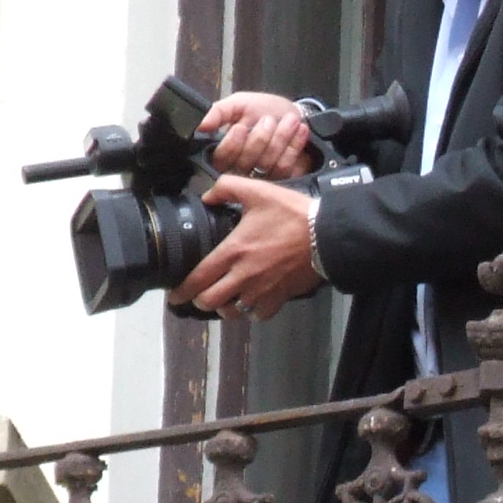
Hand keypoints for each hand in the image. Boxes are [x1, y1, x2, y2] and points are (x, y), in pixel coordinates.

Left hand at [178, 177, 322, 321]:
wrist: (326, 233)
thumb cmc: (292, 213)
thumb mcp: (257, 190)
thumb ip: (226, 187)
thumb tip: (208, 196)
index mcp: (233, 251)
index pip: (198, 279)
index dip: (182, 291)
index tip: (175, 296)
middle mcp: (244, 275)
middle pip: (210, 302)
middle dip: (200, 301)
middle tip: (199, 296)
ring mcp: (262, 289)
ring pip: (233, 312)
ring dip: (224, 308)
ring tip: (224, 300)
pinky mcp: (280, 296)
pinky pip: (259, 314)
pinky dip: (252, 312)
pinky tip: (251, 303)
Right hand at [199, 90, 317, 177]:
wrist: (295, 114)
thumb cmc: (265, 110)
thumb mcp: (240, 103)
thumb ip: (219, 111)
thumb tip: (200, 125)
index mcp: (226, 151)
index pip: (220, 158)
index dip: (231, 145)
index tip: (242, 127)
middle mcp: (242, 168)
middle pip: (244, 163)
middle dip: (259, 138)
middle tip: (269, 120)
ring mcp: (263, 176)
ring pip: (265, 164)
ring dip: (279, 138)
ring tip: (289, 119)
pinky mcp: (283, 178)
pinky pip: (284, 166)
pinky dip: (293, 145)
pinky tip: (299, 130)